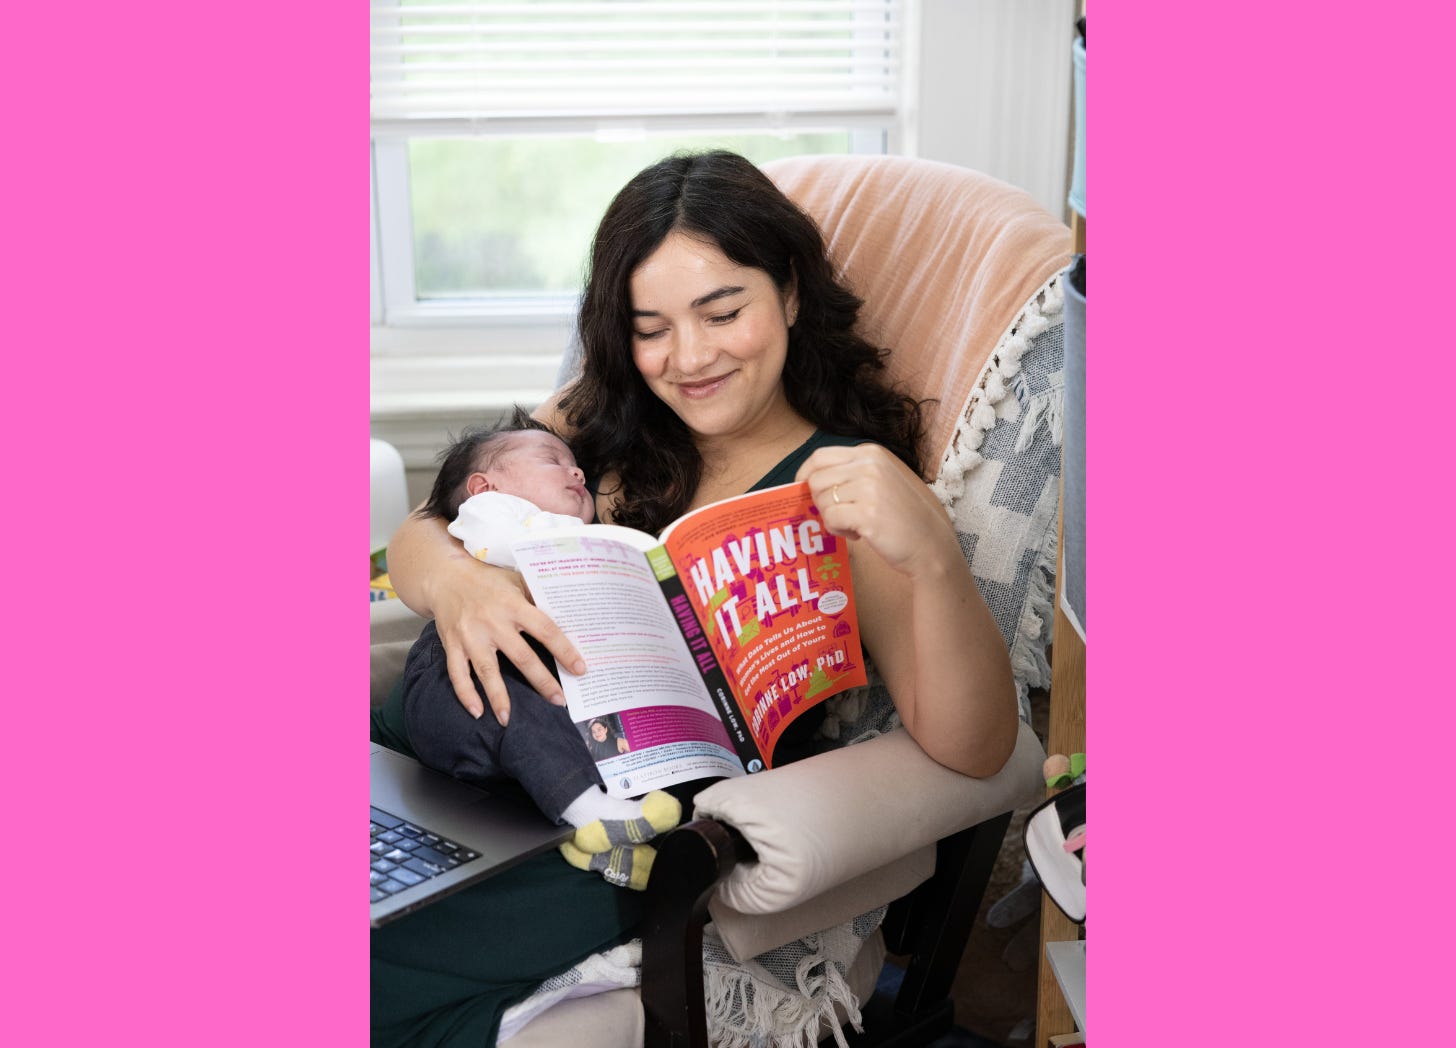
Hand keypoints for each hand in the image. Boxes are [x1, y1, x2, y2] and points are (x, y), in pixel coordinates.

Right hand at [427, 557, 586, 725]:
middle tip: (558, 701)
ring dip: (498, 697)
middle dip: (542, 681)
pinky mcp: (452, 645)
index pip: (545, 630)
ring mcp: (470, 636)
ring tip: (508, 719)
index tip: (579, 669)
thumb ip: (537, 598)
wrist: (445, 578)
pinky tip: (477, 712)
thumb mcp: (515, 580)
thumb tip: (570, 616)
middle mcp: (492, 622)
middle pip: (521, 657)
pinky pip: (458, 674)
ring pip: (487, 671)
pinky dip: (465, 694)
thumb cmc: (488, 580)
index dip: (564, 650)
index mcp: (513, 605)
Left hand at [794, 445, 955, 577]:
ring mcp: (868, 487)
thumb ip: (852, 473)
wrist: (931, 544)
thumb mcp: (882, 479)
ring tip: (853, 526)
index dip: (805, 475)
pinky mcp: (867, 513)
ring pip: (821, 500)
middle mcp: (869, 464)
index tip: (805, 491)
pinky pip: (831, 519)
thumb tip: (810, 480)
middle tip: (839, 516)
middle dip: (820, 501)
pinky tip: (857, 535)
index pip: (820, 456)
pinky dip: (838, 530)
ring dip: (830, 518)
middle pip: (816, 479)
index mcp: (871, 452)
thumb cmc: (904, 515)